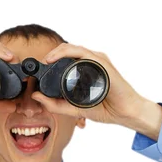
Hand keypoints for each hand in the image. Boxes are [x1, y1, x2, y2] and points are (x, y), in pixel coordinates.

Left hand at [31, 43, 145, 125]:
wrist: (124, 112)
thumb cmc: (105, 108)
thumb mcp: (74, 109)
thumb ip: (56, 104)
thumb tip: (36, 96)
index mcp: (84, 69)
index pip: (64, 59)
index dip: (49, 60)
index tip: (37, 70)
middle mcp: (90, 62)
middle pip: (66, 50)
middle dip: (50, 55)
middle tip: (39, 67)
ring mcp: (96, 61)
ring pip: (73, 48)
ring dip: (56, 52)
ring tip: (46, 61)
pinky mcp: (102, 63)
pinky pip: (83, 53)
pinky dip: (67, 53)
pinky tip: (57, 59)